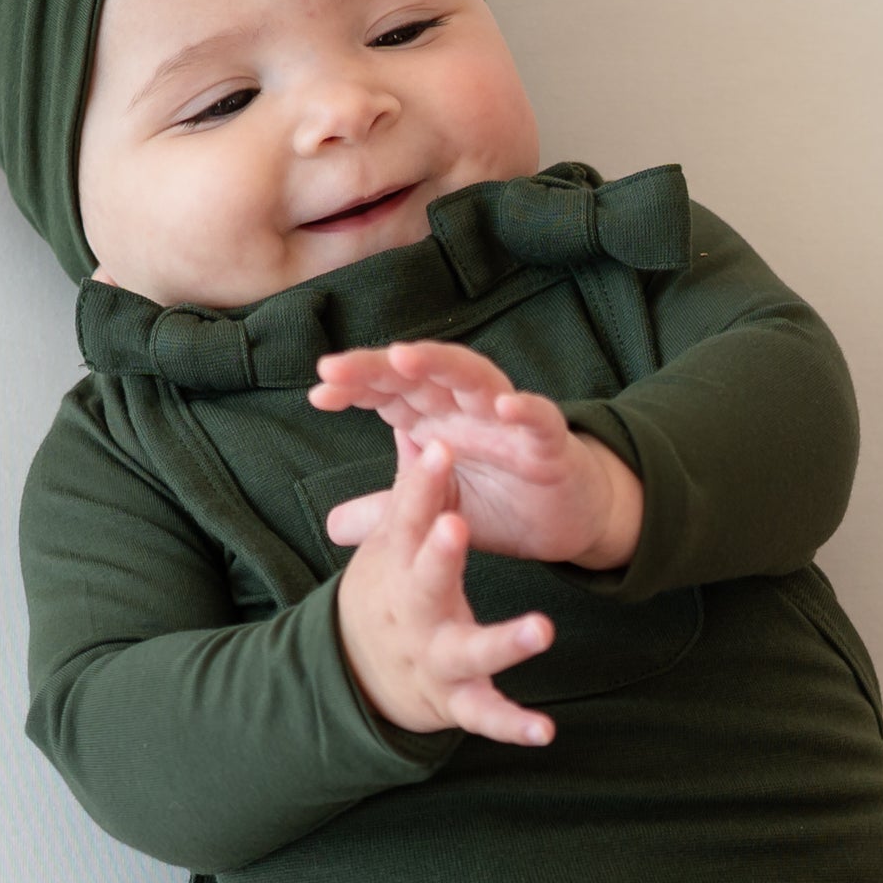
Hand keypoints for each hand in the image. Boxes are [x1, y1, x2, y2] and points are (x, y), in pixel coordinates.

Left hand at [310, 341, 643, 570]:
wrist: (564, 521)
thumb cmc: (499, 504)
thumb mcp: (435, 515)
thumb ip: (389, 514)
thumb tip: (332, 525)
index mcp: (437, 421)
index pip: (390, 393)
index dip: (355, 387)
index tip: (318, 393)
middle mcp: (467, 409)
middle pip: (420, 375)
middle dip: (378, 367)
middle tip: (335, 367)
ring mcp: (508, 420)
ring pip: (474, 378)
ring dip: (441, 364)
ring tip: (404, 357)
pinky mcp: (550, 440)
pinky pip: (539, 417)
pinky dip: (524, 408)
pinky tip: (504, 403)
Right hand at [333, 439, 557, 746]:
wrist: (359, 678)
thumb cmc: (387, 594)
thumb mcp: (390, 548)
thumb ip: (409, 495)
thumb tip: (416, 428)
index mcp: (396, 569)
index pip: (406, 520)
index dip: (420, 485)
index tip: (439, 445)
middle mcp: (413, 614)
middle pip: (424, 582)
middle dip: (439, 556)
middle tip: (455, 524)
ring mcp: (436, 658)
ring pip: (467, 650)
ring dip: (503, 642)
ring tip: (542, 628)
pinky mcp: (458, 699)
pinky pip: (486, 715)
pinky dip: (514, 725)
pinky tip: (546, 732)